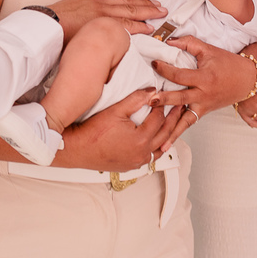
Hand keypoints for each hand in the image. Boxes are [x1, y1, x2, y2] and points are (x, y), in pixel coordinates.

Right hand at [48, 0, 166, 43]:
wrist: (43, 24)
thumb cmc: (51, 23)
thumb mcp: (68, 14)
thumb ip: (81, 18)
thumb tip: (86, 26)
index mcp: (90, 1)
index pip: (117, 0)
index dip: (132, 2)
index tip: (144, 3)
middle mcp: (98, 4)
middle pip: (127, 3)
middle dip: (145, 5)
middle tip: (161, 7)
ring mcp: (101, 14)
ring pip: (129, 12)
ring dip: (146, 14)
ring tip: (160, 16)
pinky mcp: (101, 24)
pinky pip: (124, 25)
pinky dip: (138, 26)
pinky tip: (148, 28)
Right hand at [55, 88, 175, 171]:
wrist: (76, 149)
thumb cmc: (92, 132)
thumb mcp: (115, 110)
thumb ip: (136, 99)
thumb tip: (152, 91)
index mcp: (141, 140)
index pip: (158, 119)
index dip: (162, 106)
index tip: (163, 97)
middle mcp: (142, 154)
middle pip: (165, 134)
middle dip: (173, 119)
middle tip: (179, 108)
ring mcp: (136, 162)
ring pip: (160, 149)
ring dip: (168, 135)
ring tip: (173, 124)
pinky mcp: (130, 166)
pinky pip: (150, 157)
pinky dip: (157, 147)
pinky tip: (157, 141)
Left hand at [150, 35, 255, 145]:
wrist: (246, 79)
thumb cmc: (228, 63)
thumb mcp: (208, 49)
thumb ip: (188, 43)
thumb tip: (169, 41)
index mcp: (205, 78)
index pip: (181, 75)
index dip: (165, 69)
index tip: (154, 64)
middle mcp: (204, 94)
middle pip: (180, 99)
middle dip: (163, 100)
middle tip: (149, 100)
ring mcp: (203, 106)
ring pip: (184, 119)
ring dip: (169, 128)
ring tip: (154, 137)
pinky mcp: (203, 112)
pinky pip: (188, 124)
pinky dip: (176, 134)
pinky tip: (164, 145)